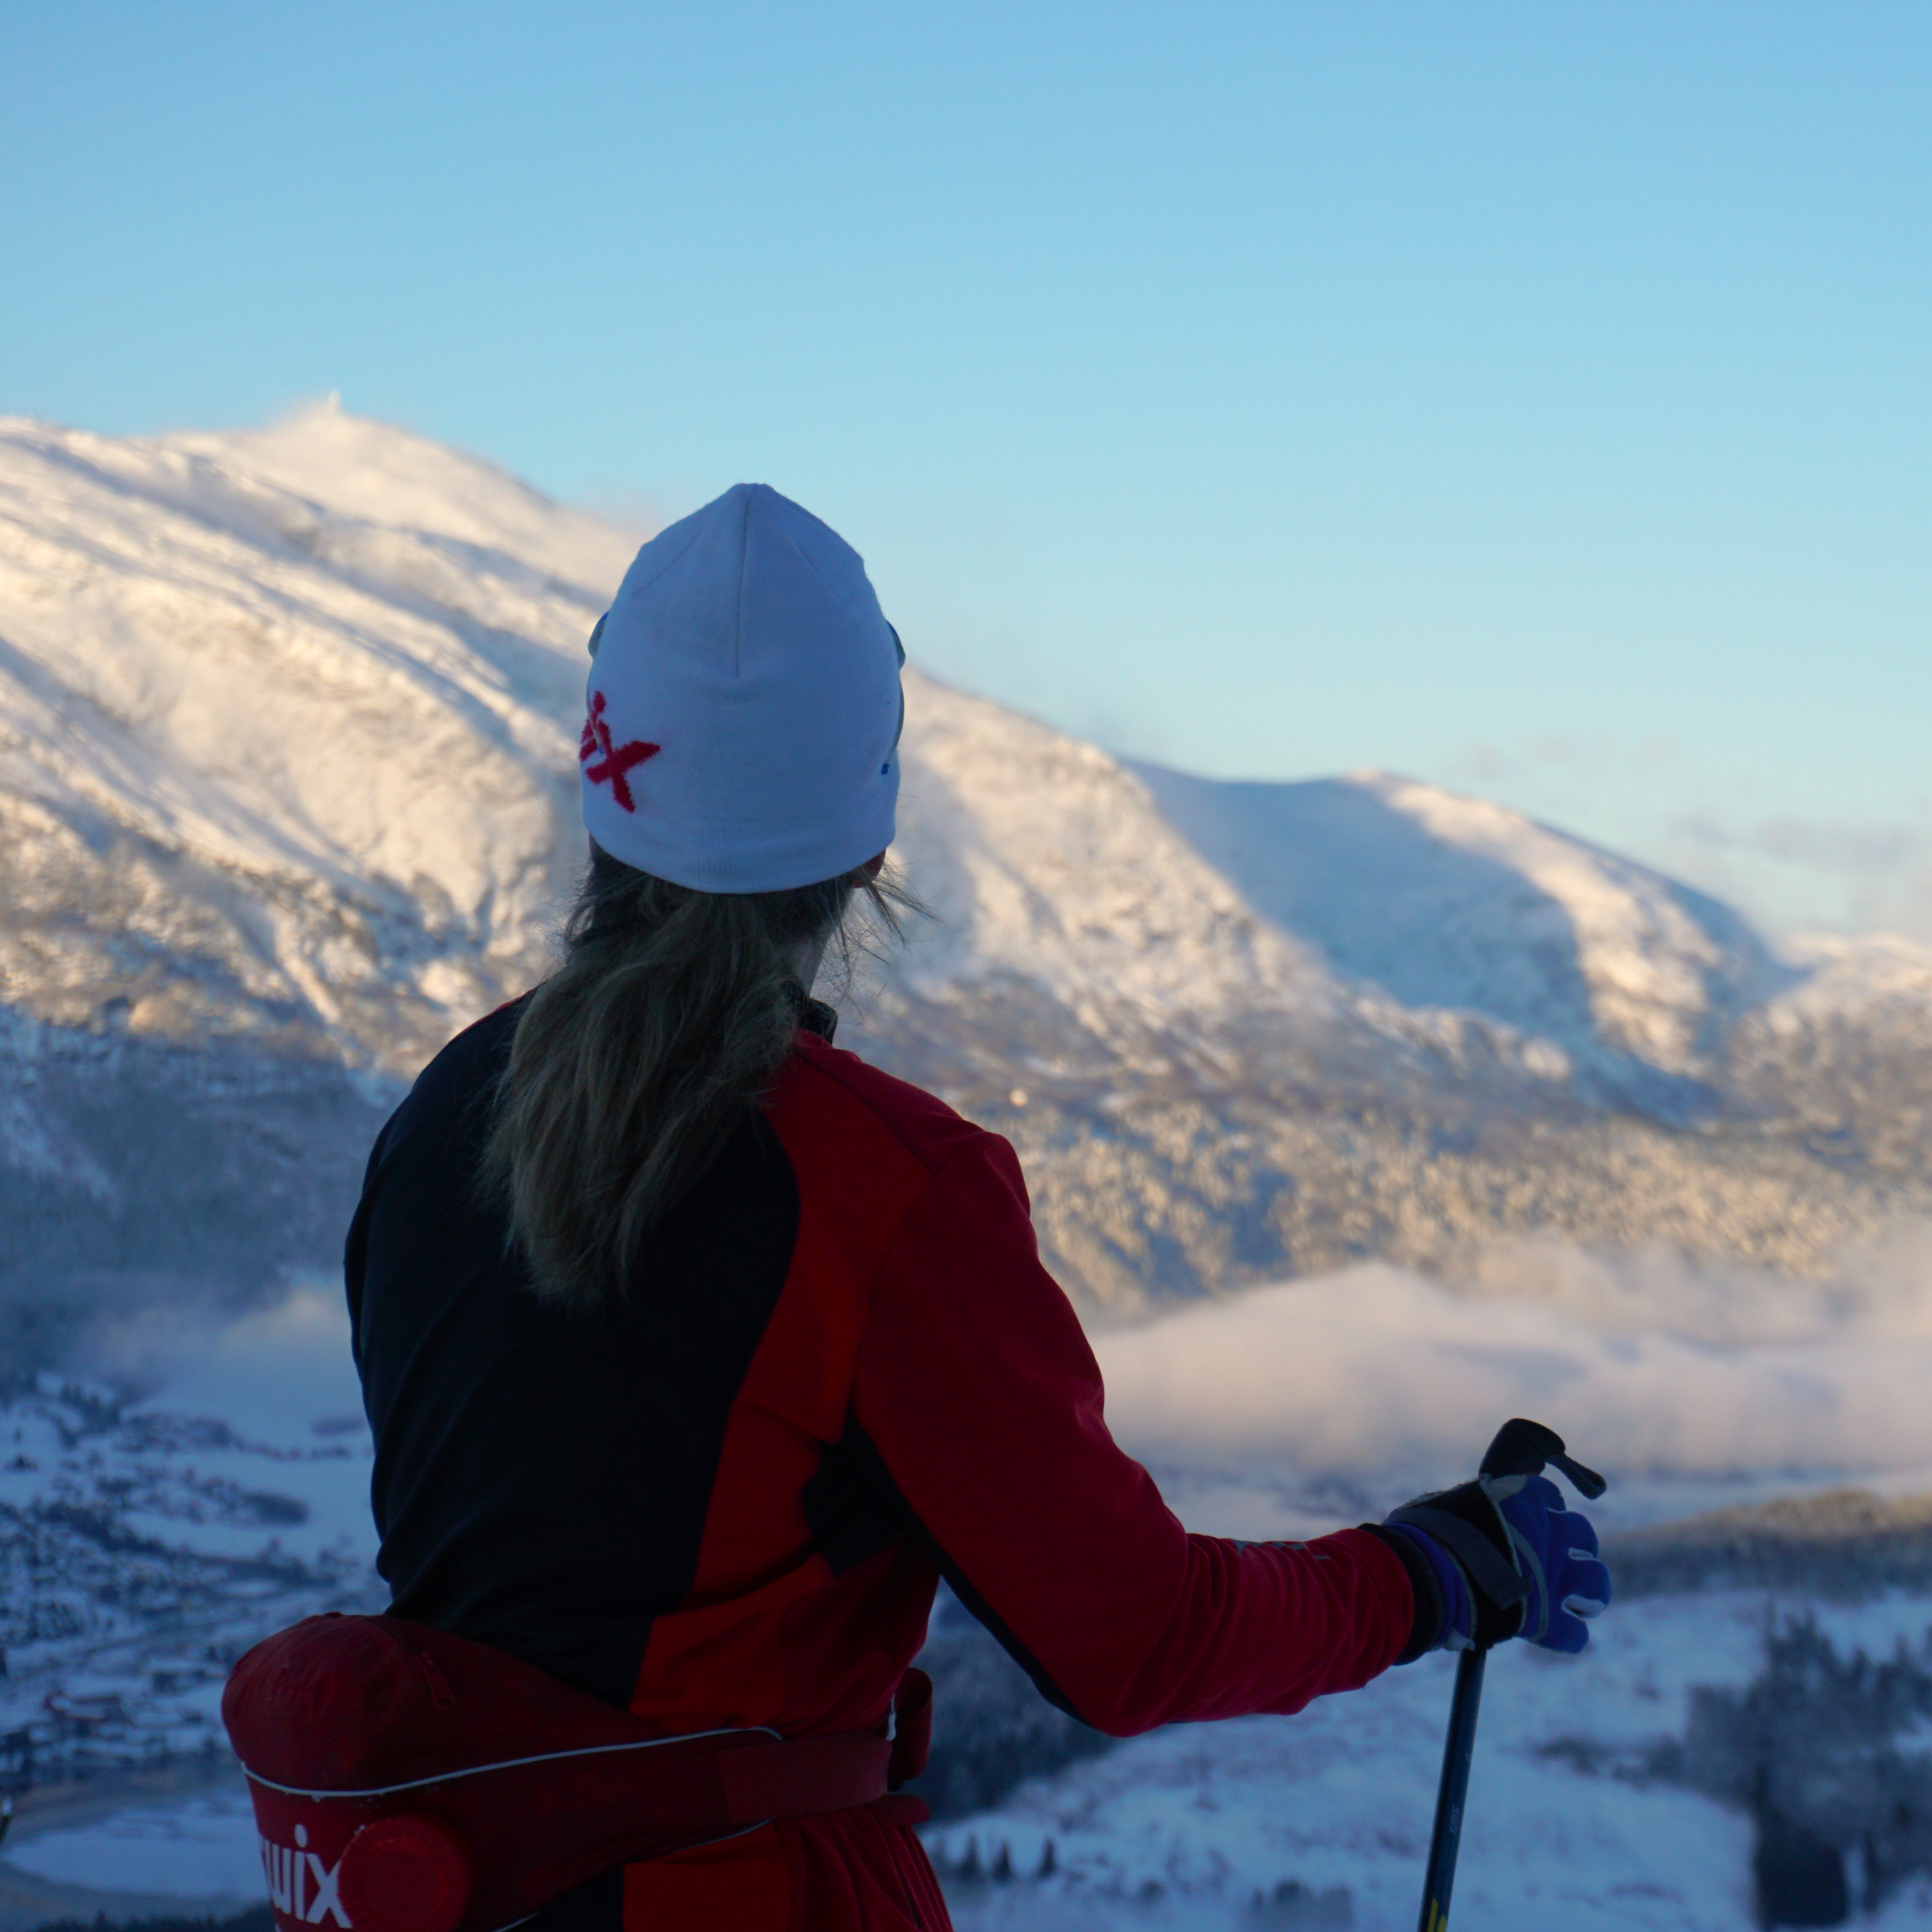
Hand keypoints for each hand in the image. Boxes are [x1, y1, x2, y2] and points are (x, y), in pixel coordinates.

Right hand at [1383, 1474, 1610, 1654]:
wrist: (1427, 1576)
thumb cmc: (1425, 1537)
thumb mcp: (1448, 1505)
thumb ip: (1470, 1508)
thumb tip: (1463, 1514)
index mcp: (1523, 1498)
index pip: (1549, 1497)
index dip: (1543, 1512)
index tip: (1532, 1524)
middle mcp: (1548, 1532)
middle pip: (1583, 1534)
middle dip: (1574, 1548)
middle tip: (1556, 1564)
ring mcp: (1554, 1577)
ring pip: (1596, 1582)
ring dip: (1587, 1592)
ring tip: (1572, 1602)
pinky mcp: (1549, 1621)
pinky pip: (1576, 1635)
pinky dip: (1566, 1636)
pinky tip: (1550, 1634)